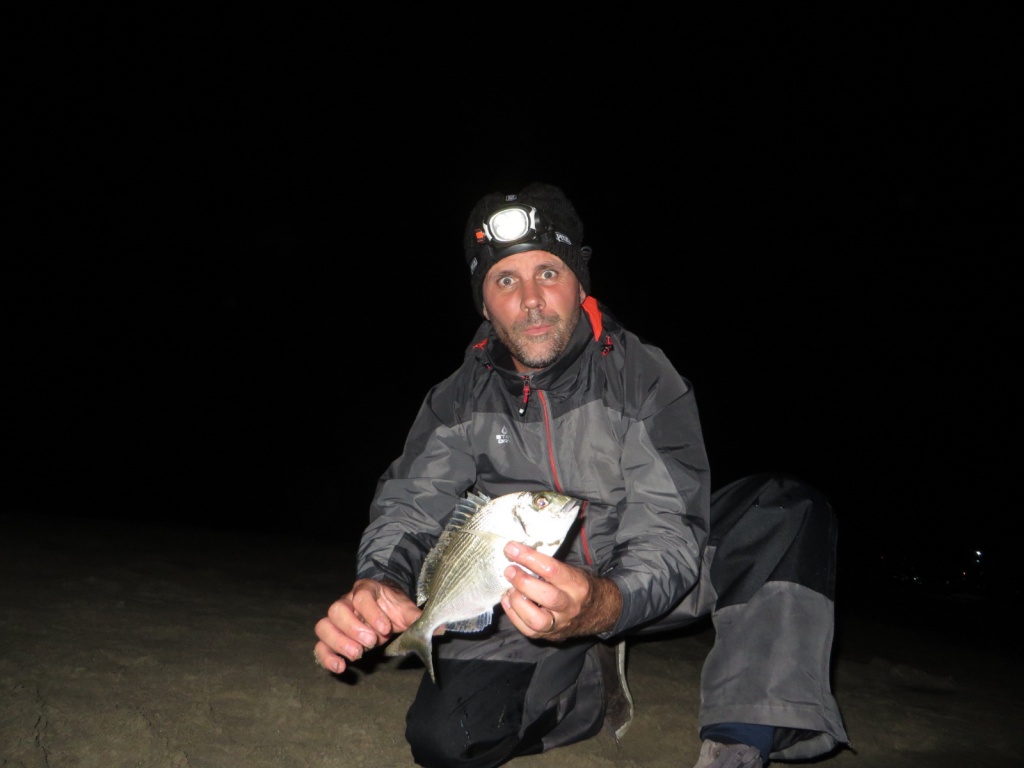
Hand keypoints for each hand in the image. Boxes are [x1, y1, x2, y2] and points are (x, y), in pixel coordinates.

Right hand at [313, 578, 420, 673]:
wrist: (383, 610)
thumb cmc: (392, 609)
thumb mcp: (405, 610)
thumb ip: (418, 618)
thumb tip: (441, 629)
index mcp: (365, 590)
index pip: (361, 596)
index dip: (371, 612)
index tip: (385, 629)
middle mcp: (346, 602)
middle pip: (337, 610)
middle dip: (353, 628)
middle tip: (371, 642)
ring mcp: (336, 620)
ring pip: (324, 626)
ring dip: (338, 642)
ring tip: (357, 655)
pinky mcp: (331, 637)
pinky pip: (319, 645)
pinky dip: (326, 657)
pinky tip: (340, 667)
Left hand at [500, 542, 621, 640]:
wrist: (598, 612)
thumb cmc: (579, 586)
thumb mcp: (573, 571)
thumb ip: (550, 565)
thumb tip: (519, 553)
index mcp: (578, 585)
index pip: (552, 570)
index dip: (529, 558)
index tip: (512, 548)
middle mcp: (570, 606)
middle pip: (547, 597)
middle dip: (523, 582)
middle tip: (509, 570)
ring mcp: (560, 624)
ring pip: (537, 620)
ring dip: (517, 602)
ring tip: (510, 588)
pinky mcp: (549, 636)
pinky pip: (527, 630)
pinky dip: (513, 614)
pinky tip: (508, 600)